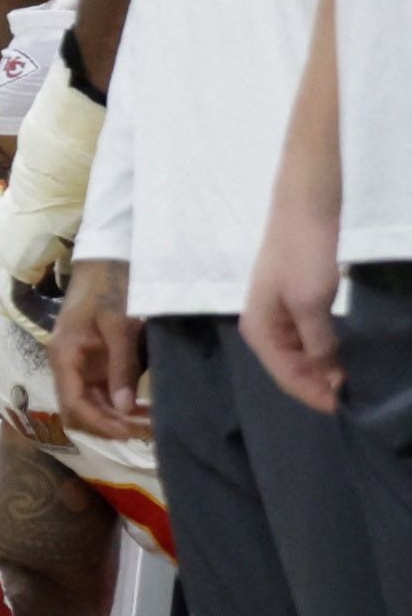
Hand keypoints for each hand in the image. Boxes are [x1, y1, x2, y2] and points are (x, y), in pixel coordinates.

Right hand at [48, 259, 148, 439]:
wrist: (103, 263)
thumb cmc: (109, 288)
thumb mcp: (119, 326)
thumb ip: (121, 366)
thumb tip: (125, 407)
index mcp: (64, 357)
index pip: (74, 404)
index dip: (100, 423)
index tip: (131, 432)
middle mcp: (66, 367)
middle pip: (79, 412)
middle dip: (110, 426)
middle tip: (148, 431)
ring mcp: (78, 367)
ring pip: (90, 407)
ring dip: (116, 419)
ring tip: (150, 423)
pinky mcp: (91, 365)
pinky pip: (101, 395)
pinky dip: (120, 407)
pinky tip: (143, 409)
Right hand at [240, 193, 342, 413]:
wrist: (305, 207)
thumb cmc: (303, 254)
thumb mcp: (311, 303)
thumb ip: (318, 343)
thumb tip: (328, 376)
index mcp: (259, 330)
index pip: (286, 377)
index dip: (315, 394)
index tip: (346, 409)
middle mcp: (264, 328)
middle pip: (291, 369)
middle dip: (319, 385)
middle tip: (355, 398)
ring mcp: (279, 315)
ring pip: (301, 356)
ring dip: (324, 369)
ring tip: (354, 381)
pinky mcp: (294, 303)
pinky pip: (308, 339)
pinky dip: (326, 350)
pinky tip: (345, 356)